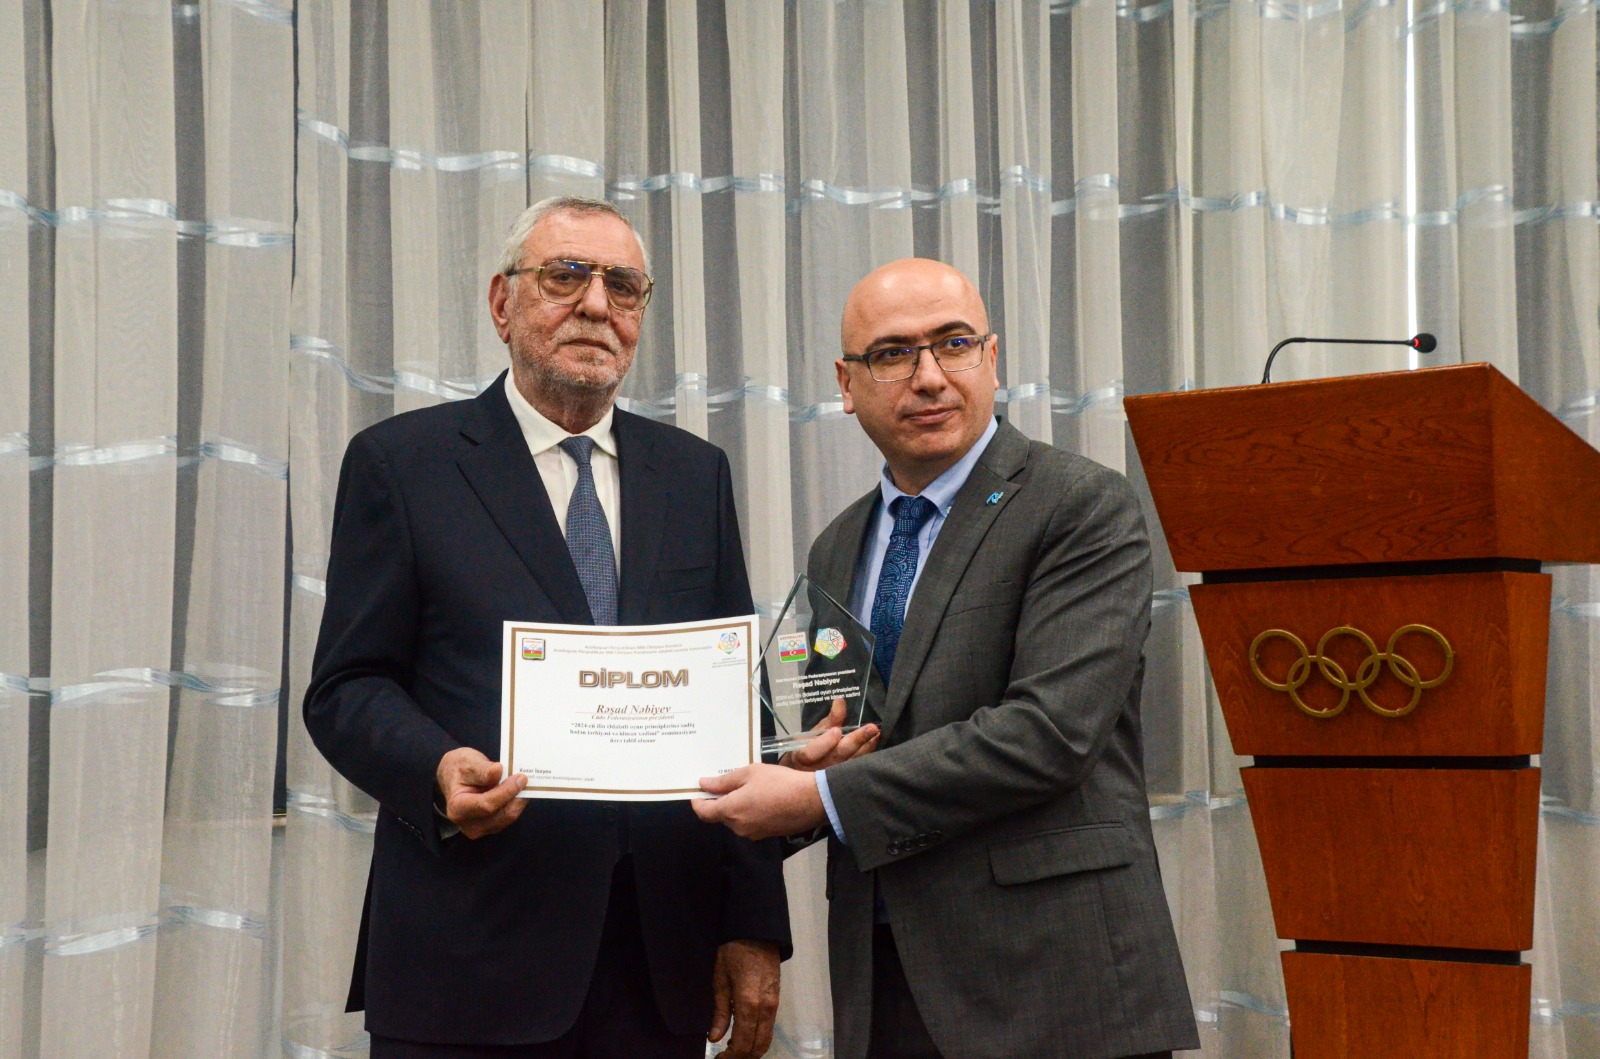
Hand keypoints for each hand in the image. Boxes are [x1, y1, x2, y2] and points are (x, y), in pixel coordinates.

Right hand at [435, 747, 527, 838]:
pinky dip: (516, 803)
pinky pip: (508, 816)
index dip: (506, 792)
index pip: (487, 805)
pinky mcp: (490, 827)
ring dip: (519, 800)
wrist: (455, 778)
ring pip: (508, 817)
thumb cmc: (460, 769)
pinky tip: (519, 790)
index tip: (521, 778)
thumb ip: (482, 769)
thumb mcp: (468, 763)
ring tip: (523, 783)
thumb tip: (498, 771)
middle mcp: (468, 824)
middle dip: (517, 797)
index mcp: (457, 808)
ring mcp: (480, 828)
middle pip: (502, 814)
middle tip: (526, 779)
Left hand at [693, 764, 825, 839]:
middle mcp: (738, 827)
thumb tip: (704, 785)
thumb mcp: (750, 774)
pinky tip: (761, 798)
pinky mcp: (766, 834)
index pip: (704, 812)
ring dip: (735, 806)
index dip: (698, 802)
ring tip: (748, 788)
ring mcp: (753, 833)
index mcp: (731, 811)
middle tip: (726, 782)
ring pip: (735, 819)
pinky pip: (749, 823)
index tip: (698, 791)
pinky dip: (749, 812)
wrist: (812, 801)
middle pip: (720, 815)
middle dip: (719, 801)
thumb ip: (724, 781)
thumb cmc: (780, 783)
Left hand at [707, 939, 780, 1058]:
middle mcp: (765, 1009)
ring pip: (766, 1039)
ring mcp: (774, 1005)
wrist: (757, 933)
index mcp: (748, 1004)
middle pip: (758, 1047)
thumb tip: (714, 1038)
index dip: (730, 1057)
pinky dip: (758, 1038)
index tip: (718, 1058)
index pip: (742, 1043)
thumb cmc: (733, 953)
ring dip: (751, 1050)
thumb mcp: (720, 981)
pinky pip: (769, 1028)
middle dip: (742, 1057)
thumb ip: (719, 1012)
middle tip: (725, 1057)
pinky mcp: (777, 1001)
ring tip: (733, 1048)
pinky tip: (743, 1035)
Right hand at [779, 697, 878, 771]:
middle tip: (871, 728)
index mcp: (801, 758)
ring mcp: (831, 779)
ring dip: (866, 748)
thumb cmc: (808, 750)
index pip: (809, 753)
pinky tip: (876, 742)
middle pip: (836, 757)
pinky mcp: (844, 781)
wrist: (807, 775)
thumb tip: (840, 701)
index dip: (823, 743)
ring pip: (850, 764)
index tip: (836, 731)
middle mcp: (816, 771)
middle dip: (855, 741)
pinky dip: (867, 754)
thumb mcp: (814, 733)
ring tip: (877, 734)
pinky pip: (857, 767)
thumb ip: (829, 720)